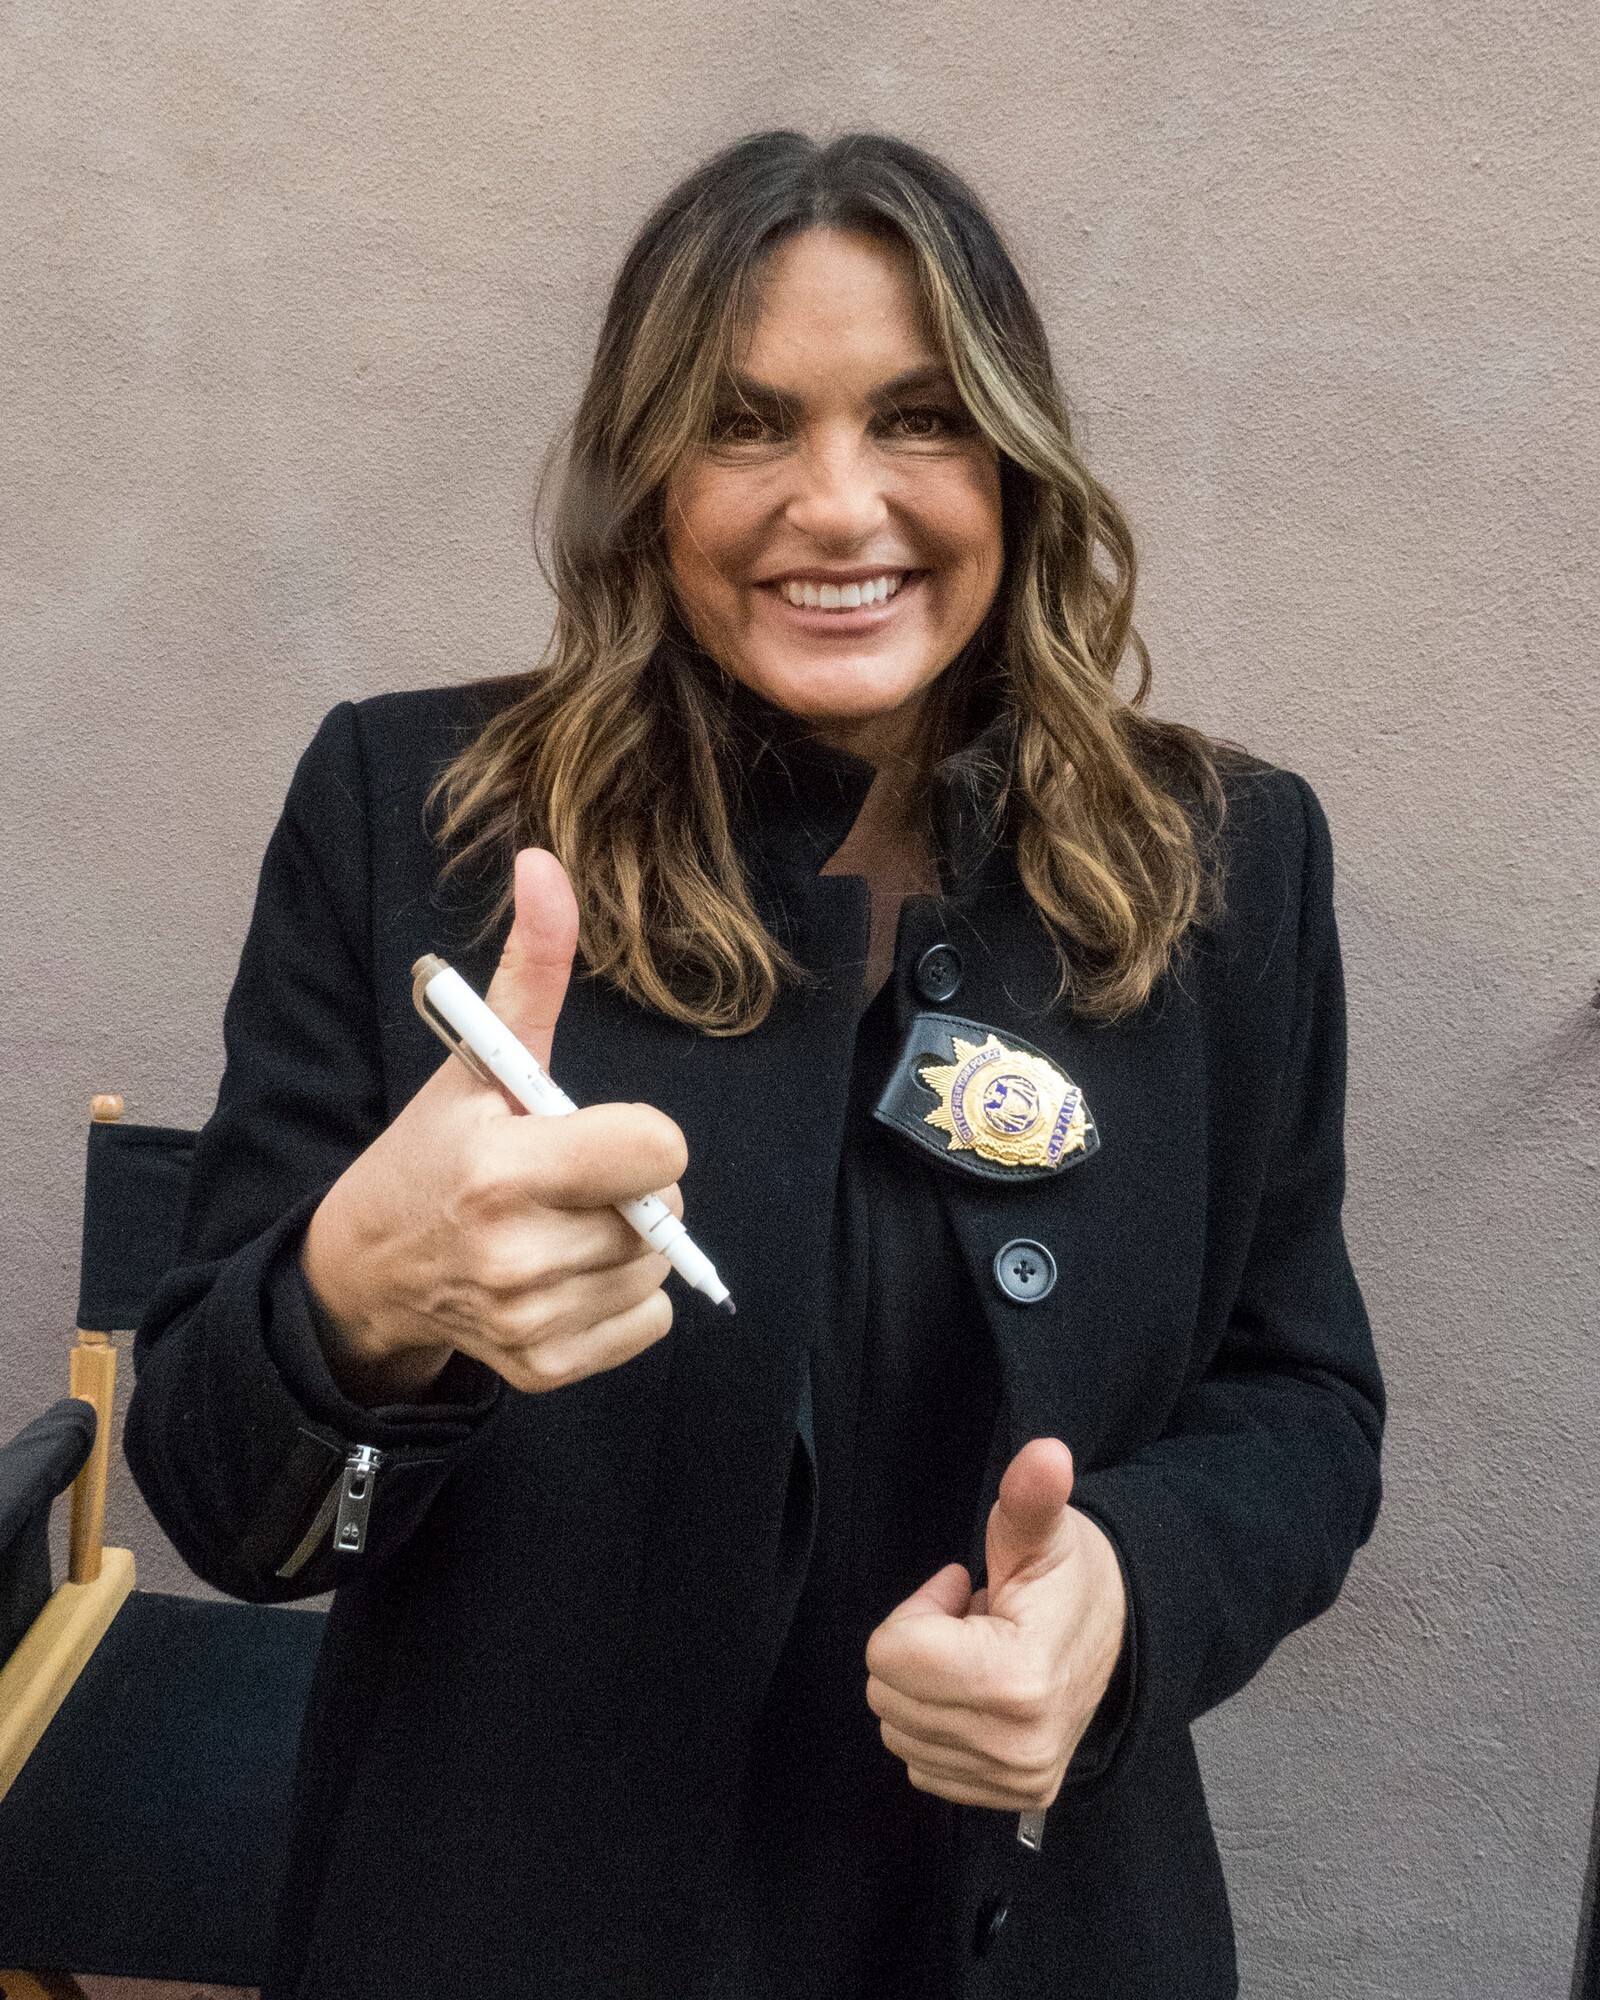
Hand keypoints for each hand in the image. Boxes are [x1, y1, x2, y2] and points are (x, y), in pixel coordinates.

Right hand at [301, 848, 686, 1403]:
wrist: (371, 1266)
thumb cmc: (436, 1151)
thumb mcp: (478, 1060)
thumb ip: (530, 968)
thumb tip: (547, 864)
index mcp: (504, 1170)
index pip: (660, 1152)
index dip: (640, 1136)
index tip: (593, 1132)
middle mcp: (516, 1254)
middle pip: (663, 1212)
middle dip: (630, 1188)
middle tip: (569, 1179)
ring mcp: (528, 1320)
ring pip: (655, 1269)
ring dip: (625, 1243)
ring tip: (560, 1223)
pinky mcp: (542, 1370)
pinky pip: (646, 1327)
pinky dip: (621, 1301)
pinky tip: (564, 1273)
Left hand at [864, 1438, 1126, 1813]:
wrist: (1124, 1635)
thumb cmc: (1070, 1578)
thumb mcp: (1043, 1529)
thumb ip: (1030, 1495)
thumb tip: (1046, 1454)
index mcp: (1017, 1682)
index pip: (890, 1654)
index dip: (919, 1610)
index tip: (965, 1592)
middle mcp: (1014, 1746)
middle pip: (887, 1693)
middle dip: (918, 1646)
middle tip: (971, 1621)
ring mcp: (1014, 1779)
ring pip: (898, 1729)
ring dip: (927, 1686)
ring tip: (979, 1652)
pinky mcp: (1009, 1796)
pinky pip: (921, 1764)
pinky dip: (937, 1725)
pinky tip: (981, 1691)